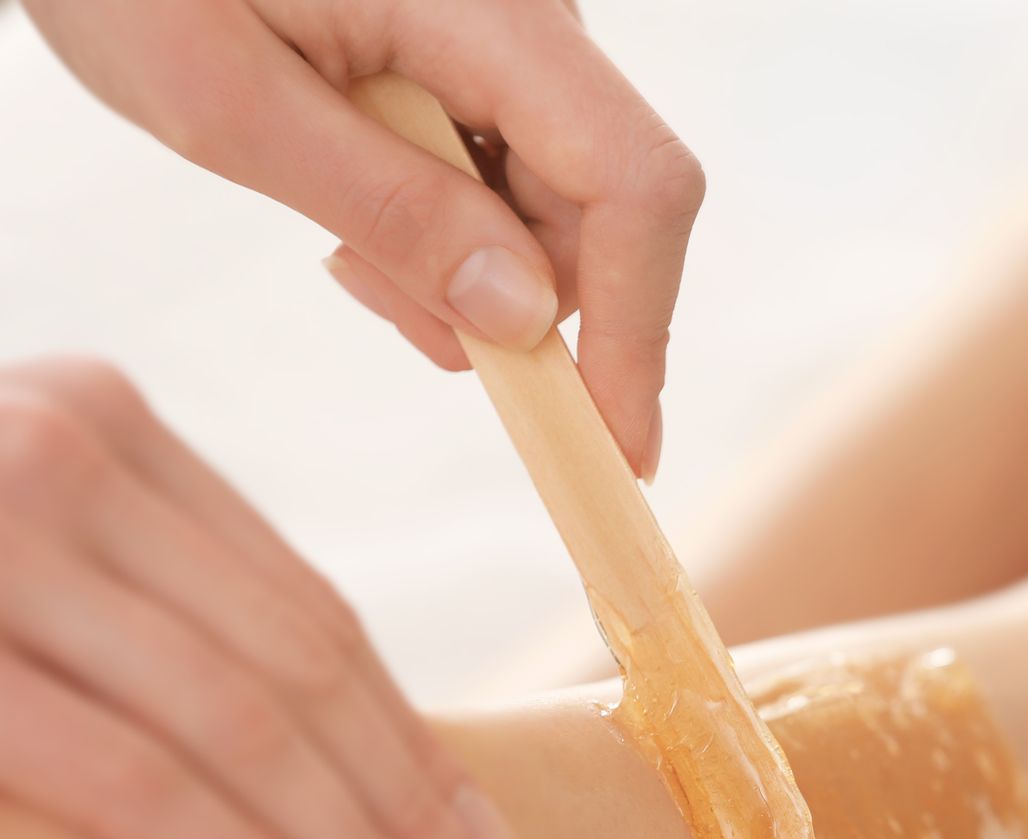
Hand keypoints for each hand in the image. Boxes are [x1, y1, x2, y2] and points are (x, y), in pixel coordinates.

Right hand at [0, 358, 527, 838]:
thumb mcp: (32, 551)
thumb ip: (152, 608)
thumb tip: (332, 751)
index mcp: (113, 431)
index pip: (313, 616)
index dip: (412, 738)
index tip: (486, 837)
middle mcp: (66, 461)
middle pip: (304, 673)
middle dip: (412, 815)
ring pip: (245, 727)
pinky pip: (128, 776)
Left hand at [22, 0, 701, 480]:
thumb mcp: (231, 109)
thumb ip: (390, 213)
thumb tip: (526, 321)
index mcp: (488, 9)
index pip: (632, 182)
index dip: (636, 327)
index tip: (615, 446)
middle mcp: (529, 14)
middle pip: (606, 205)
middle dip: (524, 303)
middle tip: (380, 305)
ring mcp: (514, 35)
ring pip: (559, 202)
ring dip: (471, 268)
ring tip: (343, 241)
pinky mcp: (486, 55)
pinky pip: (512, 172)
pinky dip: (452, 227)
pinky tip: (356, 206)